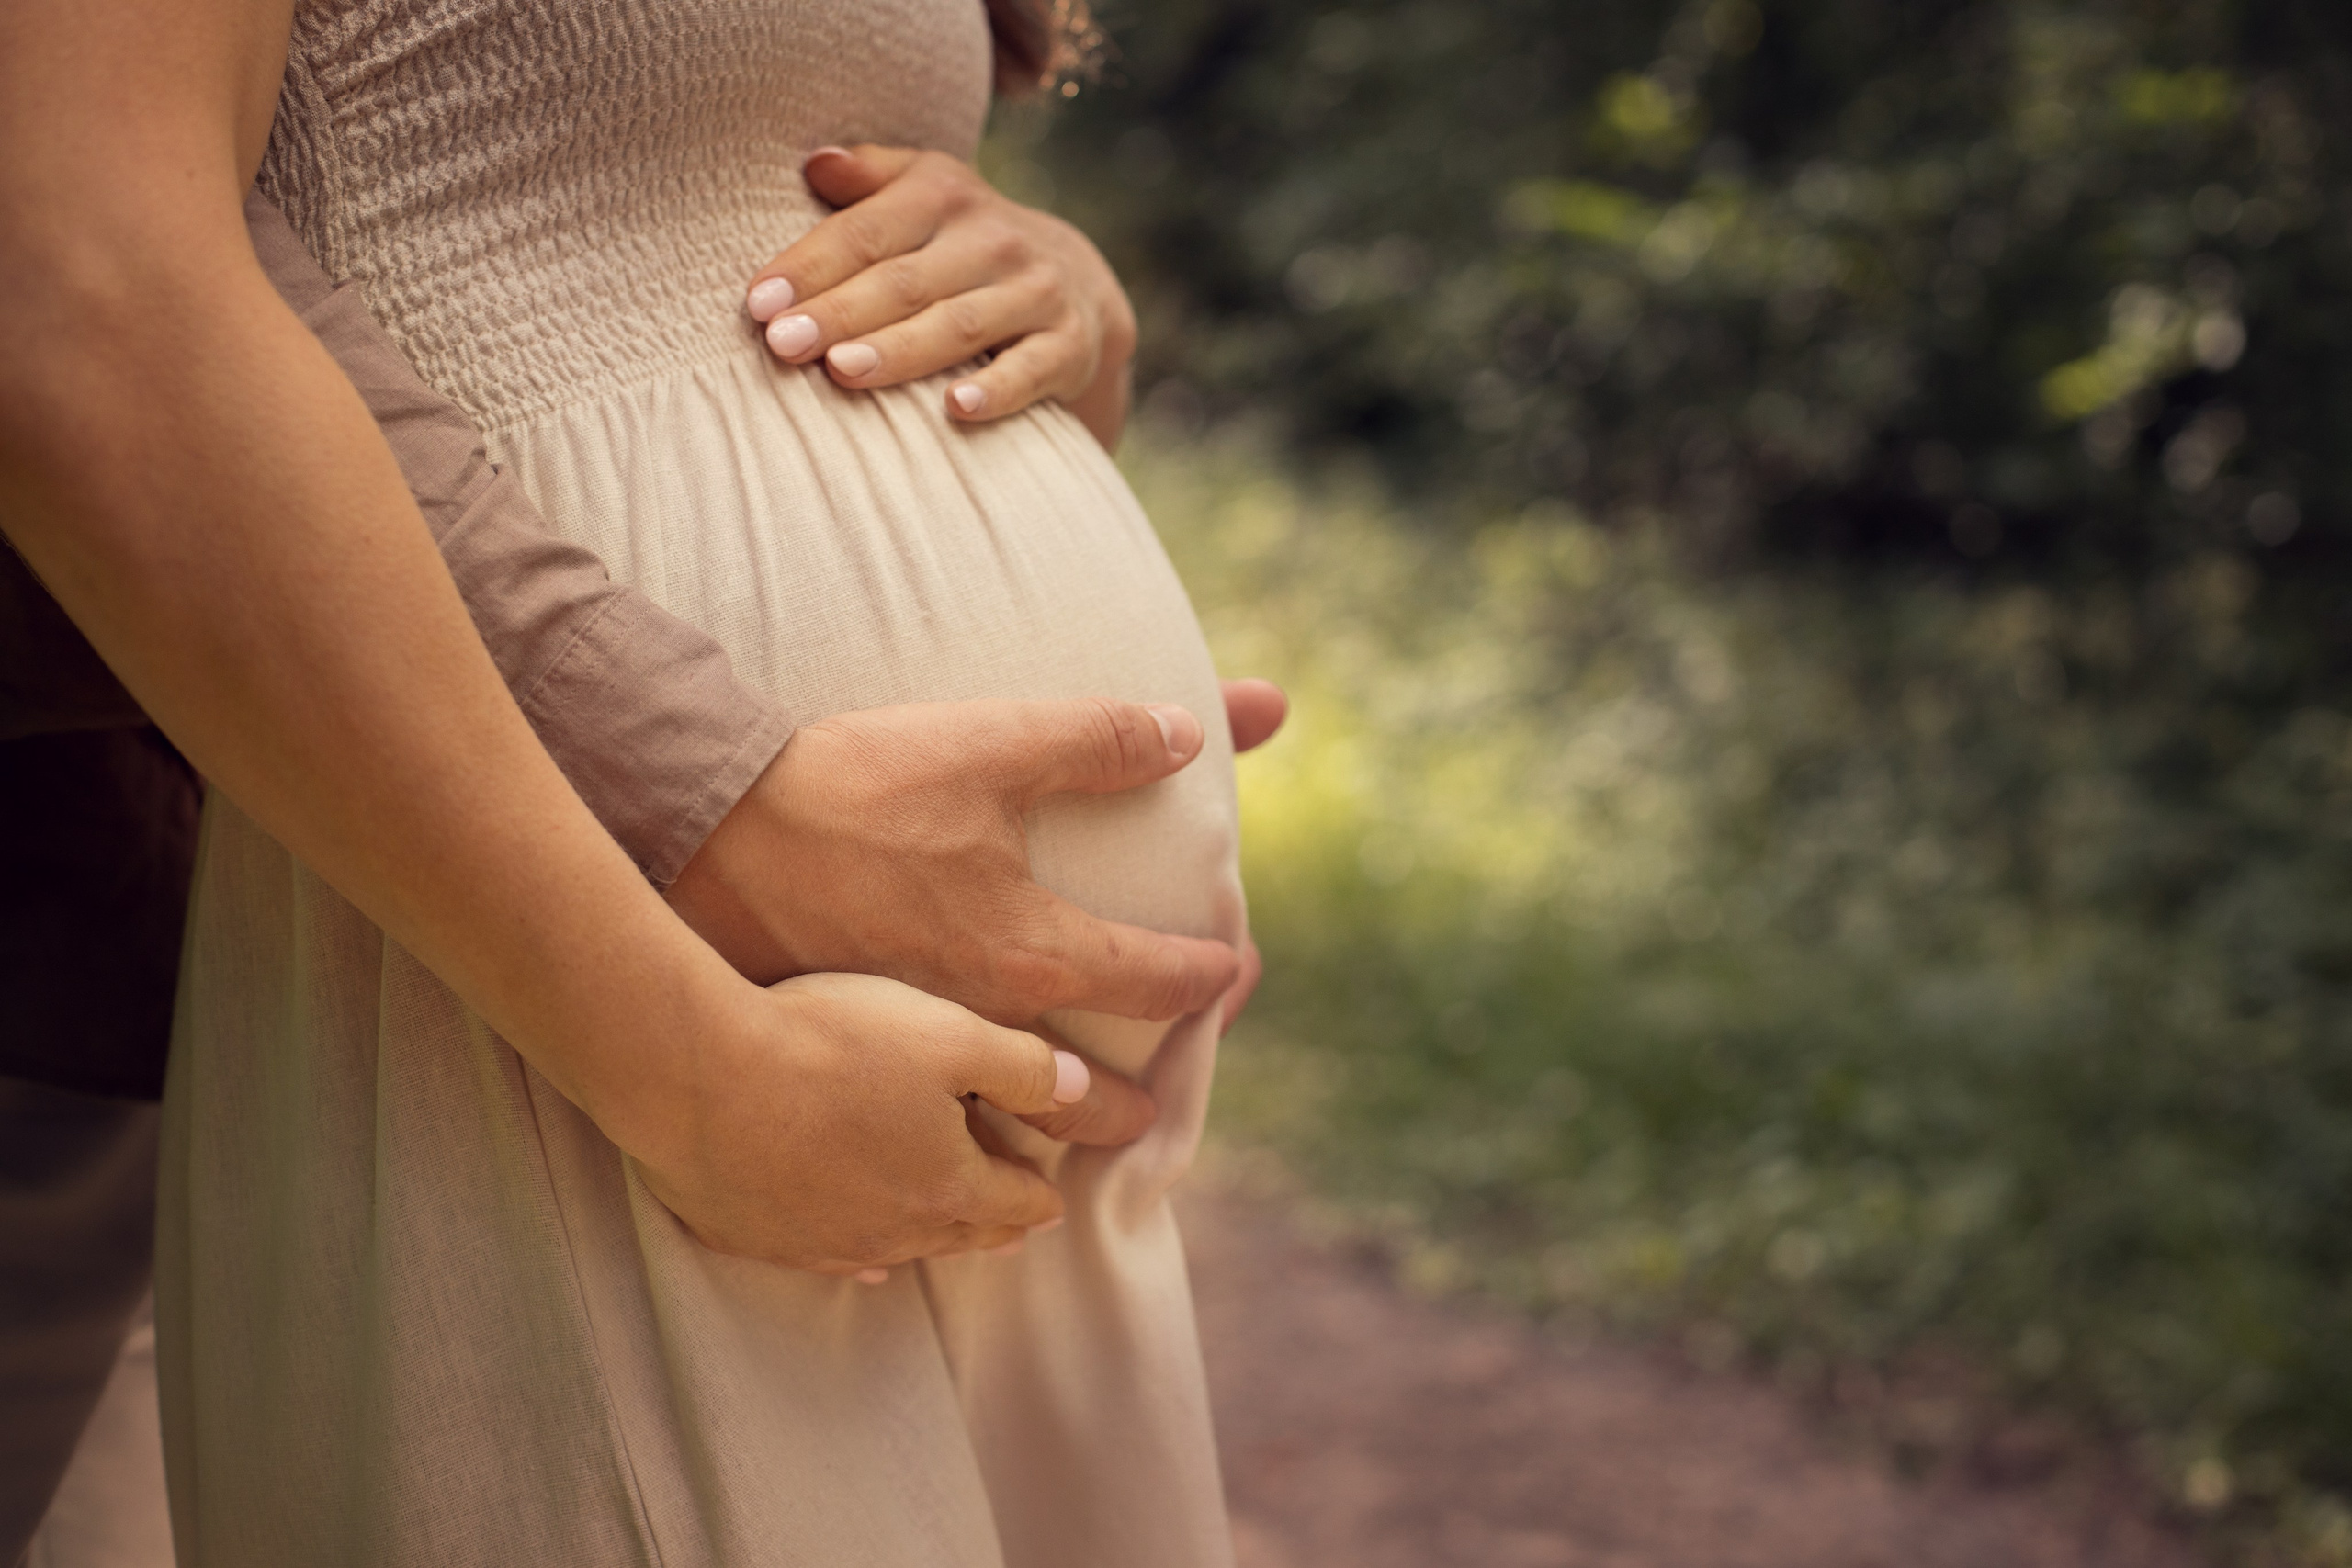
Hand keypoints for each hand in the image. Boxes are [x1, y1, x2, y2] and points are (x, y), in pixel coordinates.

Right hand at [636, 971, 1095, 1273]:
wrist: (699, 1072)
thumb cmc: (829, 1042)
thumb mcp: (950, 1034)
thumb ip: (1027, 1065)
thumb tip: (1086, 1091)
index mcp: (947, 1185)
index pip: (1012, 1199)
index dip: (1037, 1196)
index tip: (1052, 1202)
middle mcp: (891, 1230)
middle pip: (959, 1234)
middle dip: (992, 1227)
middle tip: (1015, 1229)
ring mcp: (820, 1243)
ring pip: (894, 1251)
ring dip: (926, 1242)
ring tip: (946, 1241)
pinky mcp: (757, 1238)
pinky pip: (823, 1259)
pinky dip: (852, 1257)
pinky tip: (857, 1264)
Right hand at [664, 684, 1285, 1144]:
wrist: (696, 838)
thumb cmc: (846, 793)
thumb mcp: (987, 743)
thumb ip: (1097, 740)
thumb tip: (1193, 731)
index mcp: (1029, 953)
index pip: (1150, 980)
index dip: (1204, 977)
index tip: (1230, 975)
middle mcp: (977, 1026)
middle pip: (1077, 1095)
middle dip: (1124, 1107)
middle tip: (1153, 1116)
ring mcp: (904, 1055)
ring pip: (990, 1131)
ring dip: (1033, 1145)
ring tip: (1055, 1152)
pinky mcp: (838, 1055)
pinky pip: (905, 1135)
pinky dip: (934, 1155)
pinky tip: (931, 1157)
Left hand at [743, 145, 1137, 450]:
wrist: (1078, 285)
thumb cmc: (965, 242)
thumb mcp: (925, 192)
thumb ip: (871, 178)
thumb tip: (815, 162)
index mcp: (945, 195)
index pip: (865, 233)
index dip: (809, 266)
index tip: (758, 303)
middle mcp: (994, 238)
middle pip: (904, 282)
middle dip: (841, 313)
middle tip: (784, 344)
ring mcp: (1036, 292)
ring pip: (959, 325)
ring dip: (900, 351)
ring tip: (843, 371)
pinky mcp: (1069, 345)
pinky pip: (1030, 370)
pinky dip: (997, 389)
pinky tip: (957, 408)